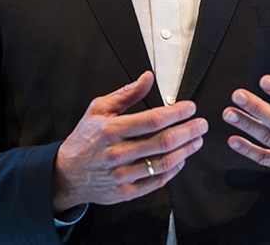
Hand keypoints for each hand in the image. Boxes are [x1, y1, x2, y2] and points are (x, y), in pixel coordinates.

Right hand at [52, 71, 207, 212]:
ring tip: (196, 141)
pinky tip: (181, 160)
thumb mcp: (99, 109)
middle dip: (188, 132)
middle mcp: (117, 153)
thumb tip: (147, 78)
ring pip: (163, 163)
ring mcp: (122, 175)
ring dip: (185, 151)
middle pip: (163, 142)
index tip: (190, 108)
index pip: (152, 120)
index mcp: (111, 130)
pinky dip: (173, 170)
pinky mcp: (126, 192)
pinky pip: (156, 181)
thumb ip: (126, 94)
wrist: (67, 173)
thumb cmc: (85, 138)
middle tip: (201, 125)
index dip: (176, 113)